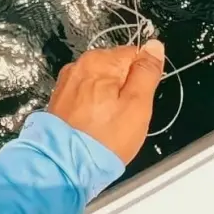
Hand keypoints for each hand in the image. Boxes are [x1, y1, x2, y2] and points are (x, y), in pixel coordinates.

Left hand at [47, 40, 164, 164]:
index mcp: (100, 60)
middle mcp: (80, 64)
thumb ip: (147, 72)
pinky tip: (93, 126)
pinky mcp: (59, 100)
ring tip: (107, 125)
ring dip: (108, 99)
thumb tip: (154, 45)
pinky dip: (93, 107)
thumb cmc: (105, 139)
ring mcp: (67, 82)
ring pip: (101, 83)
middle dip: (124, 89)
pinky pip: (85, 95)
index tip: (138, 101)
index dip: (142, 79)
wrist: (63, 168)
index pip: (135, 55)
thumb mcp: (137, 105)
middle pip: (116, 68)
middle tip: (124, 117)